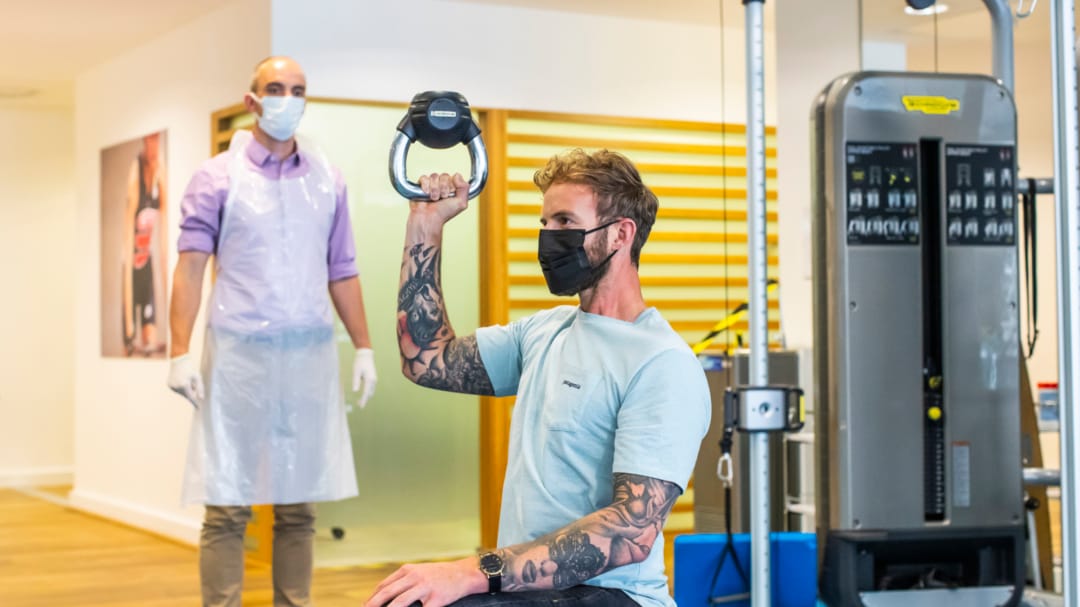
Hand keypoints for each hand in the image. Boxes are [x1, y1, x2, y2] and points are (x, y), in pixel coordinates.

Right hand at [167, 353, 203, 407]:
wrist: (179, 360)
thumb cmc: (191, 369)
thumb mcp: (197, 377)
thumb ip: (200, 388)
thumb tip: (201, 398)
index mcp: (184, 384)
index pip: (191, 397)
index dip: (194, 403)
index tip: (198, 408)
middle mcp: (177, 386)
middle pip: (186, 395)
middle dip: (191, 392)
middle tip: (191, 382)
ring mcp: (171, 386)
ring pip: (181, 393)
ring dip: (185, 390)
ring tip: (186, 379)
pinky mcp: (169, 385)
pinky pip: (177, 390)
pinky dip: (180, 388)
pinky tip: (181, 379)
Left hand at [352, 347, 377, 407]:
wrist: (366, 355)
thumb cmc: (359, 362)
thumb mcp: (356, 371)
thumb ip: (355, 381)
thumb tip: (355, 391)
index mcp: (369, 380)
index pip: (366, 393)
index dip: (363, 400)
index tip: (361, 407)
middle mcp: (373, 381)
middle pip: (370, 393)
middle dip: (365, 399)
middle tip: (358, 404)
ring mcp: (374, 379)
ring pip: (371, 391)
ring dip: (366, 396)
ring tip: (359, 401)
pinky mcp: (373, 378)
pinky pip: (370, 388)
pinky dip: (367, 392)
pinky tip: (363, 393)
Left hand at [364, 558, 486, 606]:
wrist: (464, 574)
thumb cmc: (440, 575)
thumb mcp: (420, 571)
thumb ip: (404, 581)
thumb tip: (385, 593)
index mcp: (408, 570)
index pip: (385, 585)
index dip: (373, 597)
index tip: (365, 605)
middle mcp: (415, 577)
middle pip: (388, 593)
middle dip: (374, 604)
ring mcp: (425, 588)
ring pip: (400, 603)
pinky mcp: (435, 600)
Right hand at [414, 173, 469, 224]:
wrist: (429, 219)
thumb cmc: (443, 214)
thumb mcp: (461, 203)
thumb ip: (464, 188)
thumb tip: (457, 175)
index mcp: (452, 189)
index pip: (454, 177)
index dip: (452, 185)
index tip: (450, 194)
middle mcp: (442, 186)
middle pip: (444, 176)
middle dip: (443, 188)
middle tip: (442, 197)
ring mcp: (432, 185)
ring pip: (434, 176)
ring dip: (435, 189)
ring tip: (434, 198)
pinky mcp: (422, 186)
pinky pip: (424, 178)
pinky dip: (425, 186)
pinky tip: (426, 194)